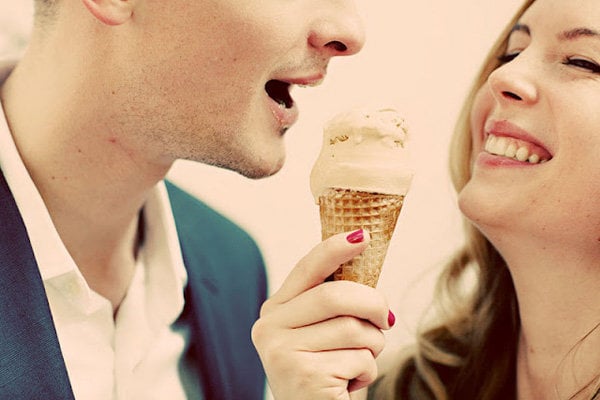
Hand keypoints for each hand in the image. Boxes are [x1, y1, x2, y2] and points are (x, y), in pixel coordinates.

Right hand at [252, 230, 392, 399]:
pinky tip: (348, 384)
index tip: (362, 235)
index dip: (335, 249)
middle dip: (372, 304)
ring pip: (353, 328)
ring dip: (372, 346)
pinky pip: (359, 359)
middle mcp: (269, 328)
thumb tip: (364, 264)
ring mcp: (282, 353)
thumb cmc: (326, 373)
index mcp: (274, 311)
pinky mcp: (304, 376)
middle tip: (385, 319)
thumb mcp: (322, 331)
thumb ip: (334, 302)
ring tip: (357, 362)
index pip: (306, 269)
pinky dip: (367, 372)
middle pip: (336, 296)